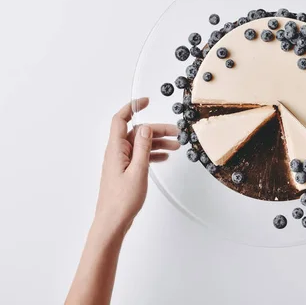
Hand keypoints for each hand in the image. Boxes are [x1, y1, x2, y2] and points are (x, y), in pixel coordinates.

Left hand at [94, 98, 178, 237]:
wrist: (112, 222)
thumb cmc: (122, 200)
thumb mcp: (138, 171)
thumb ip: (143, 147)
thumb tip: (146, 127)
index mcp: (116, 149)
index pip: (120, 119)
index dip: (132, 107)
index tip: (147, 101)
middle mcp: (116, 153)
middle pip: (137, 132)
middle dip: (157, 129)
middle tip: (176, 132)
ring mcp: (120, 162)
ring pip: (141, 144)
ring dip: (158, 142)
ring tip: (176, 146)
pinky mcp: (125, 171)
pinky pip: (140, 155)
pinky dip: (153, 154)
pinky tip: (164, 157)